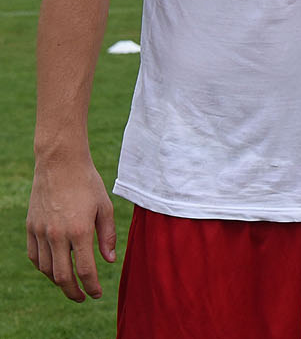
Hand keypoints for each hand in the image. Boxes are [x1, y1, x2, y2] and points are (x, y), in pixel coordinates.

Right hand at [26, 154, 116, 301]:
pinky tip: (54, 268)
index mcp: (79, 231)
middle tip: (82, 297)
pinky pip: (35, 256)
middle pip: (62, 276)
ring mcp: (40, 232)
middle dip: (73, 291)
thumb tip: (109, 260)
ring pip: (46, 269)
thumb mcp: (104, 207)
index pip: (85, 270)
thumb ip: (107, 236)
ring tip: (70, 283)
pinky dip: (44, 267)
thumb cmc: (87, 183)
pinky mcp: (31, 228)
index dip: (91, 286)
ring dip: (58, 281)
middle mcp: (57, 235)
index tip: (97, 294)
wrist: (60, 164)